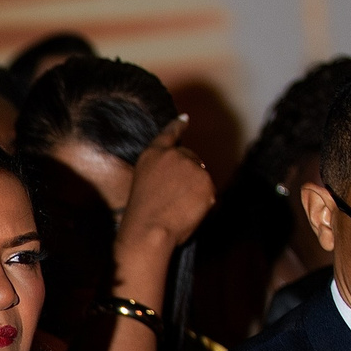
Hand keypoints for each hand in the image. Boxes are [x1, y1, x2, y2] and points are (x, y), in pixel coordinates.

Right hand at [118, 119, 215, 253]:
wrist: (150, 230)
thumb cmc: (142, 213)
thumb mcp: (144, 181)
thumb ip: (163, 168)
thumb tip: (189, 168)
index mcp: (153, 154)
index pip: (169, 134)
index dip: (178, 126)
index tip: (185, 119)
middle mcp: (175, 155)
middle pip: (191, 159)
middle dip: (187, 175)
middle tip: (171, 198)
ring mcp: (192, 167)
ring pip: (200, 176)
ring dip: (194, 189)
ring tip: (177, 206)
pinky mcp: (206, 182)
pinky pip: (208, 192)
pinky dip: (202, 202)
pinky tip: (187, 210)